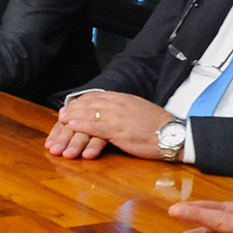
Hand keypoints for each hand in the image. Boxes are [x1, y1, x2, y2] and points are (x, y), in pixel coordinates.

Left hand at [45, 91, 173, 159]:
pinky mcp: (119, 130)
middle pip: (89, 104)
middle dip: (73, 111)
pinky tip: (72, 126)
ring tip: (61, 121)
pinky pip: (96, 126)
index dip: (80, 104)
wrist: (173, 134)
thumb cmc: (157, 127)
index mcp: (122, 98)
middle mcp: (118, 103)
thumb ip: (122, 109)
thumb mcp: (137, 111)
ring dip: (72, 118)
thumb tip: (110, 113)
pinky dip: (82, 125)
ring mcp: (117, 116)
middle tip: (59, 117)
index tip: (69, 109)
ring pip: (89, 113)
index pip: (96, 98)